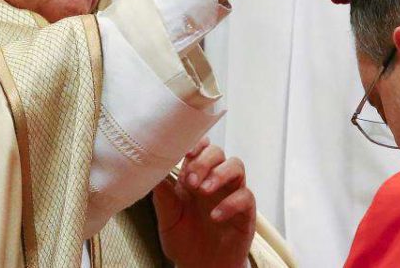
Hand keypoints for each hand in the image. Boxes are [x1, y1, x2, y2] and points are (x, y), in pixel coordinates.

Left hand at [153, 138, 255, 267]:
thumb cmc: (184, 240)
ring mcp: (231, 194)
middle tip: (191, 181)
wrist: (200, 267)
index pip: (200, 149)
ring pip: (236, 166)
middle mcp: (215, 181)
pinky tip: (215, 216)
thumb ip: (163, 197)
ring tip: (204, 191)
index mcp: (195, 178)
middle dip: (204, 161)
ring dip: (220, 174)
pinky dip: (230, 203)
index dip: (196, 144)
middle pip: (218, 153)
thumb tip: (153, 173)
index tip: (185, 151)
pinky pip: (245, 196)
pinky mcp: (245, 212)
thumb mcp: (167, 219)